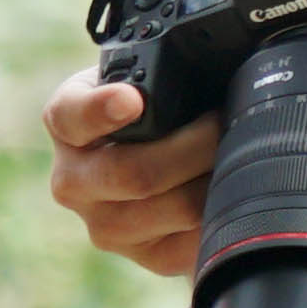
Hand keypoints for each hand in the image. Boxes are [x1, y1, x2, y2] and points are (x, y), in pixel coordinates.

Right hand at [43, 67, 219, 275]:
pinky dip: (223, 211)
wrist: (159, 164)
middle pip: (135, 172)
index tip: (132, 100)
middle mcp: (74, 180)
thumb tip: (214, 51)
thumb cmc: (154, 109)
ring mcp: (105, 225)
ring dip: (217, 177)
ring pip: (175, 207)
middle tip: (225, 121)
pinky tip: (231, 190)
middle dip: (195, 143)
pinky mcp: (144, 256)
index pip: (72, 116)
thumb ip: (158, 69)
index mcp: (66, 123)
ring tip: (240, 153)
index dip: (102, 110)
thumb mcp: (142, 79)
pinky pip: (194, 240)